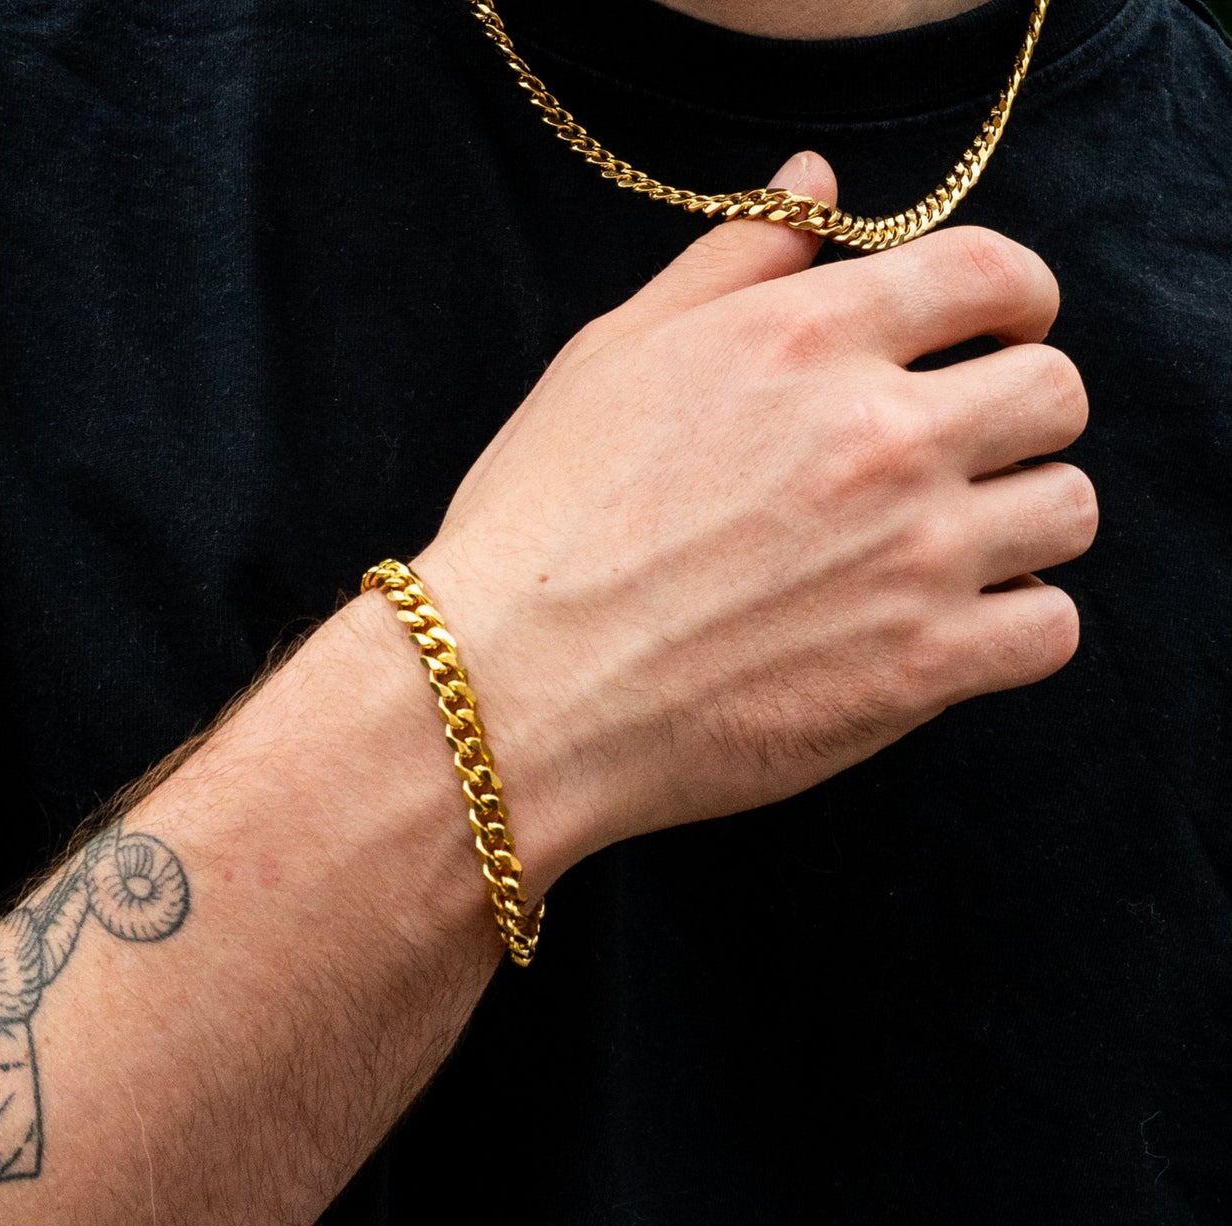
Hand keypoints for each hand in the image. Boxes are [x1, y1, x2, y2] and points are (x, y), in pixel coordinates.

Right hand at [413, 152, 1093, 885]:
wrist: (512, 689)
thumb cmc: (540, 525)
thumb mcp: (610, 359)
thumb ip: (730, 262)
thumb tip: (815, 182)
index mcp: (806, 341)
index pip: (993, 274)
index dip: (1017, 297)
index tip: (1003, 329)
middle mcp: (879, 436)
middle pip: (1055, 392)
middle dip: (1024, 411)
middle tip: (970, 448)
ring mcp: (910, 556)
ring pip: (1066, 508)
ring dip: (1024, 519)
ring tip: (958, 546)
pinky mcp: (918, 670)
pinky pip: (1049, 630)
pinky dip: (1017, 625)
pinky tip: (952, 627)